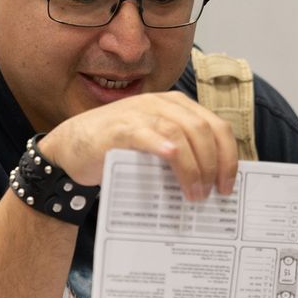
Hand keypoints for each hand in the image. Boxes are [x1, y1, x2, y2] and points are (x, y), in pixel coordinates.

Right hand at [40, 92, 237, 199]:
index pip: (216, 126)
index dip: (229, 156)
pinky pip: (148, 134)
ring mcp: (139, 113)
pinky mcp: (119, 128)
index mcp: (175, 106)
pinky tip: (172, 161)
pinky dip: (164, 146)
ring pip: (181, 134)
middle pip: (204, 130)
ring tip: (194, 194)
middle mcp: (160, 104)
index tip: (228, 185)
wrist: (69, 147)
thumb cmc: (113, 149)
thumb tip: (210, 182)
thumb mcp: (153, 145)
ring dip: (193, 166)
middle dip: (214, 164)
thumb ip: (179, 152)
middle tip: (212, 193)